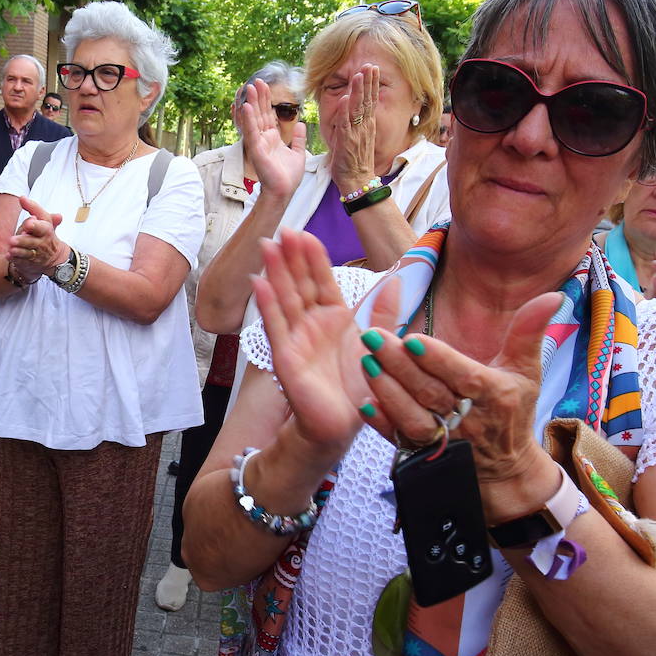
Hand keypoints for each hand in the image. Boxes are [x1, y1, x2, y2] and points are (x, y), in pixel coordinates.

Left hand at [7, 196, 65, 279]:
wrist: (56, 258)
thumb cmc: (45, 234)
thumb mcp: (44, 220)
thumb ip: (33, 208)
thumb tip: (22, 197)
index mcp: (46, 231)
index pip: (42, 227)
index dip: (35, 226)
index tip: (28, 223)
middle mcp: (42, 243)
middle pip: (32, 242)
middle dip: (23, 241)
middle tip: (12, 240)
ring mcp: (36, 255)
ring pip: (26, 253)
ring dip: (18, 251)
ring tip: (11, 249)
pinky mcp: (30, 263)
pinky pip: (22, 262)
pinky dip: (15, 259)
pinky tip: (9, 256)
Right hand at [237, 79, 306, 201]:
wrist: (284, 191)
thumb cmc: (289, 177)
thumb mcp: (298, 153)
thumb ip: (299, 138)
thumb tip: (301, 124)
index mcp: (272, 138)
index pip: (267, 115)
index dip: (266, 100)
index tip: (264, 86)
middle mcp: (263, 139)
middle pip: (259, 113)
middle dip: (258, 97)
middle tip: (255, 81)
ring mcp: (258, 143)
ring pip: (253, 119)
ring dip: (251, 103)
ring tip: (249, 87)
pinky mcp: (256, 149)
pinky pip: (251, 131)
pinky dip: (248, 119)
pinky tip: (246, 106)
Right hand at [251, 230, 369, 456]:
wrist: (343, 425)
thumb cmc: (359, 388)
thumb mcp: (377, 344)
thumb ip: (382, 313)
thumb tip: (395, 280)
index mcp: (334, 317)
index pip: (322, 280)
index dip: (313, 257)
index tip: (306, 233)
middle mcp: (312, 324)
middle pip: (299, 284)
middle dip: (291, 257)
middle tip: (282, 229)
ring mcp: (296, 338)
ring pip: (285, 298)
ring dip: (275, 272)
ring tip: (268, 246)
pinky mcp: (286, 356)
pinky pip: (276, 327)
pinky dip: (267, 305)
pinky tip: (260, 283)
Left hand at [328, 64, 379, 191]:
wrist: (357, 181)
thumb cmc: (354, 162)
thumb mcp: (357, 138)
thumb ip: (354, 122)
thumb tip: (349, 106)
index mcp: (367, 125)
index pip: (370, 101)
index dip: (370, 84)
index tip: (371, 69)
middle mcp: (364, 127)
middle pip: (367, 100)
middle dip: (368, 82)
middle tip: (370, 65)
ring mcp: (356, 133)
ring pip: (358, 108)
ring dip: (359, 91)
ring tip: (360, 74)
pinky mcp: (347, 141)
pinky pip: (345, 124)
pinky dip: (345, 111)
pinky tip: (345, 98)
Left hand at [358, 288, 563, 520]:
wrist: (506, 470)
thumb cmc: (513, 411)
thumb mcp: (526, 373)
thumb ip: (529, 333)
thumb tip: (552, 296)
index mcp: (494, 396)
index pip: (463, 376)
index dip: (439, 360)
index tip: (413, 340)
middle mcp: (468, 420)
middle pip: (430, 392)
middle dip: (400, 365)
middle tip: (372, 337)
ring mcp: (444, 441)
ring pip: (412, 417)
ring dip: (388, 391)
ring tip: (366, 362)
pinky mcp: (424, 455)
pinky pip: (401, 441)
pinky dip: (383, 425)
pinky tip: (366, 404)